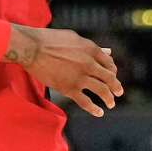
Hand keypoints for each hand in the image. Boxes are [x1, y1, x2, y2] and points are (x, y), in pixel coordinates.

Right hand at [5, 25, 123, 116]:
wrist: (32, 48)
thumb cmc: (50, 39)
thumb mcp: (74, 38)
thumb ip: (92, 46)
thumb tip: (108, 51)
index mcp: (91, 49)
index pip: (109, 63)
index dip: (112, 71)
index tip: (112, 76)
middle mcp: (89, 64)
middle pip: (110, 78)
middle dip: (116, 87)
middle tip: (119, 92)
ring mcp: (80, 77)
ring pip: (102, 91)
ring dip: (109, 99)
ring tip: (111, 103)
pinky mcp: (69, 89)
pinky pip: (86, 102)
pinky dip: (94, 109)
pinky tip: (99, 112)